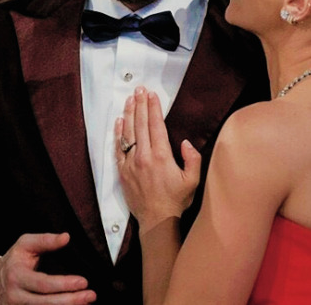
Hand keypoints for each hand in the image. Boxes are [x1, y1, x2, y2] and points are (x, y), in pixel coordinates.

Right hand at [0, 232, 95, 303]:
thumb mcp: (25, 244)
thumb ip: (46, 240)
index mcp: (17, 277)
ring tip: (87, 302)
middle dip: (70, 301)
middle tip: (91, 295)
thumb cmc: (14, 260)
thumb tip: (66, 237)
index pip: (43, 284)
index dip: (63, 284)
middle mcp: (16, 297)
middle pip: (45, 303)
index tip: (83, 281)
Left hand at [116, 87, 200, 233]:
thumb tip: (185, 142)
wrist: (157, 221)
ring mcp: (131, 163)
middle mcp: (144, 156)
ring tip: (129, 99)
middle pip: (141, 124)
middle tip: (139, 89)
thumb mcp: (193, 180)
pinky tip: (119, 122)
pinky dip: (118, 133)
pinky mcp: (123, 172)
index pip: (156, 125)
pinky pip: (118, 148)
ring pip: (128, 133)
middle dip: (140, 104)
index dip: (153, 108)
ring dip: (129, 114)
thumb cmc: (176, 200)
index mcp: (161, 156)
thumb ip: (193, 159)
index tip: (152, 94)